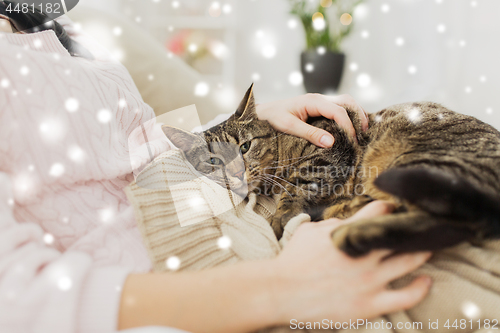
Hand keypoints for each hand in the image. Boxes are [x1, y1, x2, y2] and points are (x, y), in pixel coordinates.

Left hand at [256, 93, 368, 147]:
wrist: (262, 113)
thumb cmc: (272, 119)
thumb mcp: (289, 127)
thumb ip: (310, 134)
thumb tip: (331, 142)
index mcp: (313, 101)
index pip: (338, 111)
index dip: (348, 127)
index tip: (353, 142)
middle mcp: (319, 99)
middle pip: (347, 102)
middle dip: (359, 117)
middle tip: (364, 136)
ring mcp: (320, 102)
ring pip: (346, 104)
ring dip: (356, 116)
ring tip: (362, 134)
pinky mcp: (319, 108)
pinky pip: (339, 109)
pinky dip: (349, 117)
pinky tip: (352, 130)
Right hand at [270, 201, 431, 324]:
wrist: (279, 292)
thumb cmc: (291, 261)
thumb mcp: (309, 232)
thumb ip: (332, 224)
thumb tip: (348, 222)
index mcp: (347, 233)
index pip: (379, 211)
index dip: (390, 208)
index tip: (395, 211)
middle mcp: (363, 254)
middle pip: (402, 234)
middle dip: (414, 227)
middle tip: (422, 225)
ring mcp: (369, 280)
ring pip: (410, 261)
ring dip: (424, 251)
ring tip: (431, 246)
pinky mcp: (370, 304)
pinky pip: (406, 297)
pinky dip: (421, 287)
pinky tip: (427, 280)